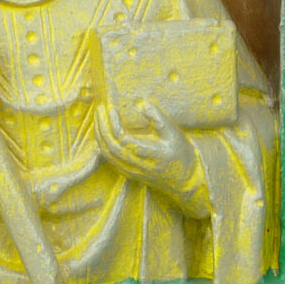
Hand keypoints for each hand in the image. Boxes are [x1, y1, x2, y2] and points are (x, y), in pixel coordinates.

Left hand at [97, 99, 205, 213]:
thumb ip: (158, 118)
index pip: (124, 140)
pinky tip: (102, 135)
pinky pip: (110, 161)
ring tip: (98, 120)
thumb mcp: (173, 133)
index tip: (111, 109)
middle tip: (99, 110)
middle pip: (111, 148)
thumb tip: (142, 103)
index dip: (114, 124)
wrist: (186, 180)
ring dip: (100, 136)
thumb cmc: (181, 153)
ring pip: (108, 156)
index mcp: (151, 154)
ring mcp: (133, 172)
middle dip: (102, 128)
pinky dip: (103, 146)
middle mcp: (139, 165)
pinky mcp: (130, 174)